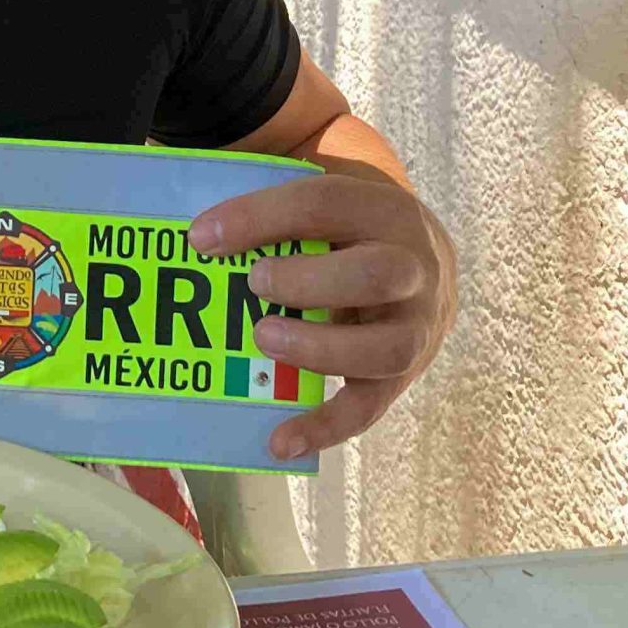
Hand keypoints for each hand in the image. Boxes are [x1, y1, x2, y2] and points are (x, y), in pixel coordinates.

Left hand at [190, 157, 453, 461]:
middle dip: (308, 282)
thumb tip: (208, 197)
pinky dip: (324, 427)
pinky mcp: (401, 377)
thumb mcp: (326, 195)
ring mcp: (414, 328)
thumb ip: (272, 186)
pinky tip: (279, 440)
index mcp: (384, 210)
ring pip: (384, 348)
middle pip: (377, 274)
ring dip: (319, 350)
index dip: (260, 218)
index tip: (201, 237)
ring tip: (263, 341)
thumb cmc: (351, 229)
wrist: (426, 265)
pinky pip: (369, 408)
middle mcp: (414, 268)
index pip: (325, 205)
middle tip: (254, 283)